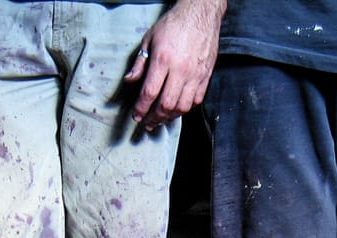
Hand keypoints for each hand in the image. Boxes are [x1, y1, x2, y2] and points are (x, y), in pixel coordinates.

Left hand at [124, 0, 224, 130]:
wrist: (200, 13)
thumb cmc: (174, 24)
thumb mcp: (150, 39)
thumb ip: (140, 62)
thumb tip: (130, 80)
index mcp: (163, 59)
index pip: (149, 92)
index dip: (141, 108)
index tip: (136, 116)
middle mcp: (180, 70)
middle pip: (166, 104)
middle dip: (154, 118)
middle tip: (147, 123)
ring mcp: (195, 74)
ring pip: (182, 107)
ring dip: (169, 117)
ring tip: (160, 120)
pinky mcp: (206, 76)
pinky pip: (196, 100)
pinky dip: (185, 109)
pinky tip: (177, 109)